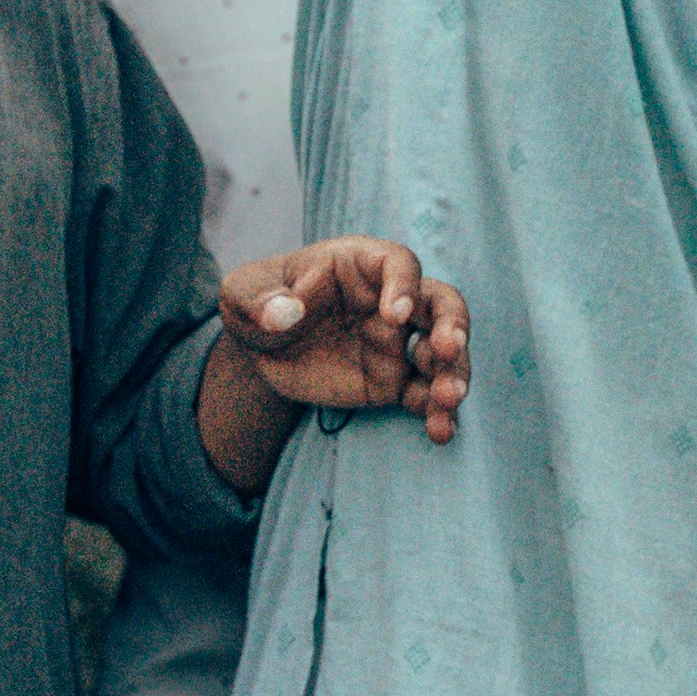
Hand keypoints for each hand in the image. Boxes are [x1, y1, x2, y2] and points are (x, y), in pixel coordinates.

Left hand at [212, 239, 467, 445]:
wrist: (262, 348)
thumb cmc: (260, 303)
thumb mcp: (242, 292)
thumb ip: (259, 299)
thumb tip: (285, 314)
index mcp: (361, 265)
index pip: (398, 264)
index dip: (404, 286)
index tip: (394, 315)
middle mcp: (390, 301)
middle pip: (441, 303)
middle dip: (453, 325)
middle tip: (447, 349)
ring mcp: (397, 343)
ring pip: (443, 353)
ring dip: (454, 373)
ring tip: (447, 399)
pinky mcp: (393, 382)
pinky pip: (424, 395)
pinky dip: (437, 412)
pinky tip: (440, 431)